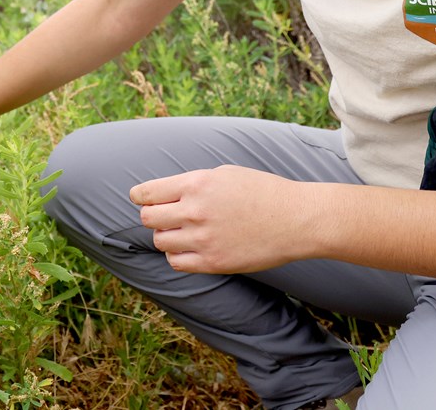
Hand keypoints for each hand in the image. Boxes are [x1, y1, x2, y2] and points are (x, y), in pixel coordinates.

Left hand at [129, 165, 314, 273]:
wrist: (296, 219)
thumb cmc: (262, 191)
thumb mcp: (224, 174)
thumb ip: (192, 184)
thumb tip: (165, 195)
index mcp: (196, 184)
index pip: (147, 193)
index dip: (140, 196)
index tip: (140, 198)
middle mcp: (195, 211)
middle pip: (148, 219)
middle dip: (153, 216)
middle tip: (164, 216)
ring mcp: (203, 239)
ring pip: (160, 241)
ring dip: (166, 236)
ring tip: (182, 232)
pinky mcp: (213, 262)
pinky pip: (176, 262)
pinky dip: (177, 255)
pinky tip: (189, 248)